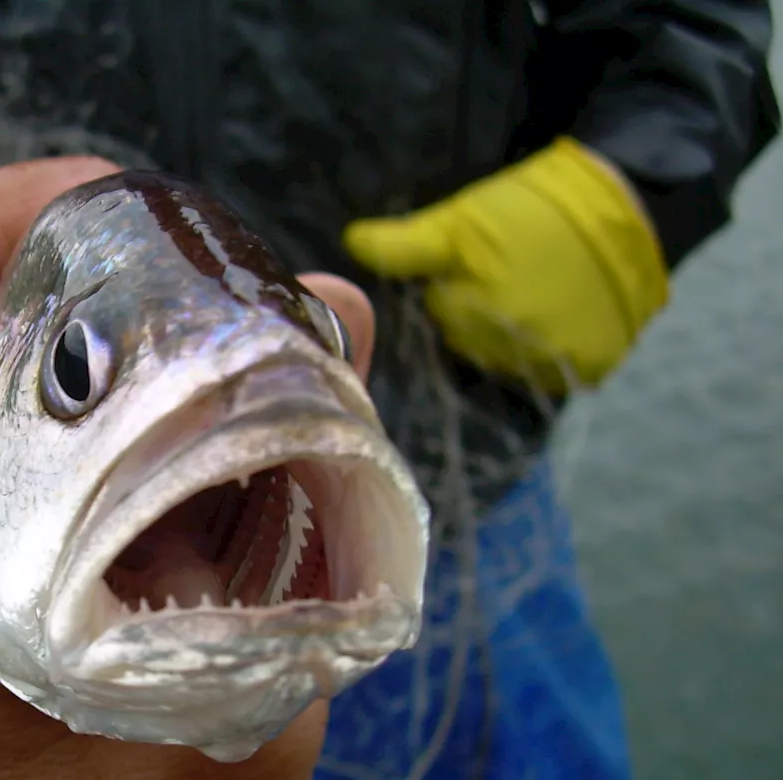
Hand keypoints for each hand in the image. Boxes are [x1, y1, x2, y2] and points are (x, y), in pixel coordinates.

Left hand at [0, 157, 378, 779]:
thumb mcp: (246, 692)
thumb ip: (297, 498)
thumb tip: (326, 314)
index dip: (56, 200)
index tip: (177, 235)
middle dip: (84, 257)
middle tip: (209, 305)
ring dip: (78, 325)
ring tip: (196, 376)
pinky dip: (62, 389)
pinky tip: (157, 449)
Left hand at [343, 136, 669, 391]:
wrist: (627, 205)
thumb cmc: (532, 206)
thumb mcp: (460, 218)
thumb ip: (404, 243)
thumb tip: (352, 243)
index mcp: (468, 303)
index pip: (438, 315)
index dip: (451, 288)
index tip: (476, 265)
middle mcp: (505, 335)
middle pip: (468, 341)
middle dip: (478, 312)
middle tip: (510, 274)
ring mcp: (548, 355)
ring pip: (506, 359)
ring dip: (511, 335)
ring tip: (537, 292)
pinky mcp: (588, 366)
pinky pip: (550, 374)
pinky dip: (550, 351)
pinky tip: (560, 318)